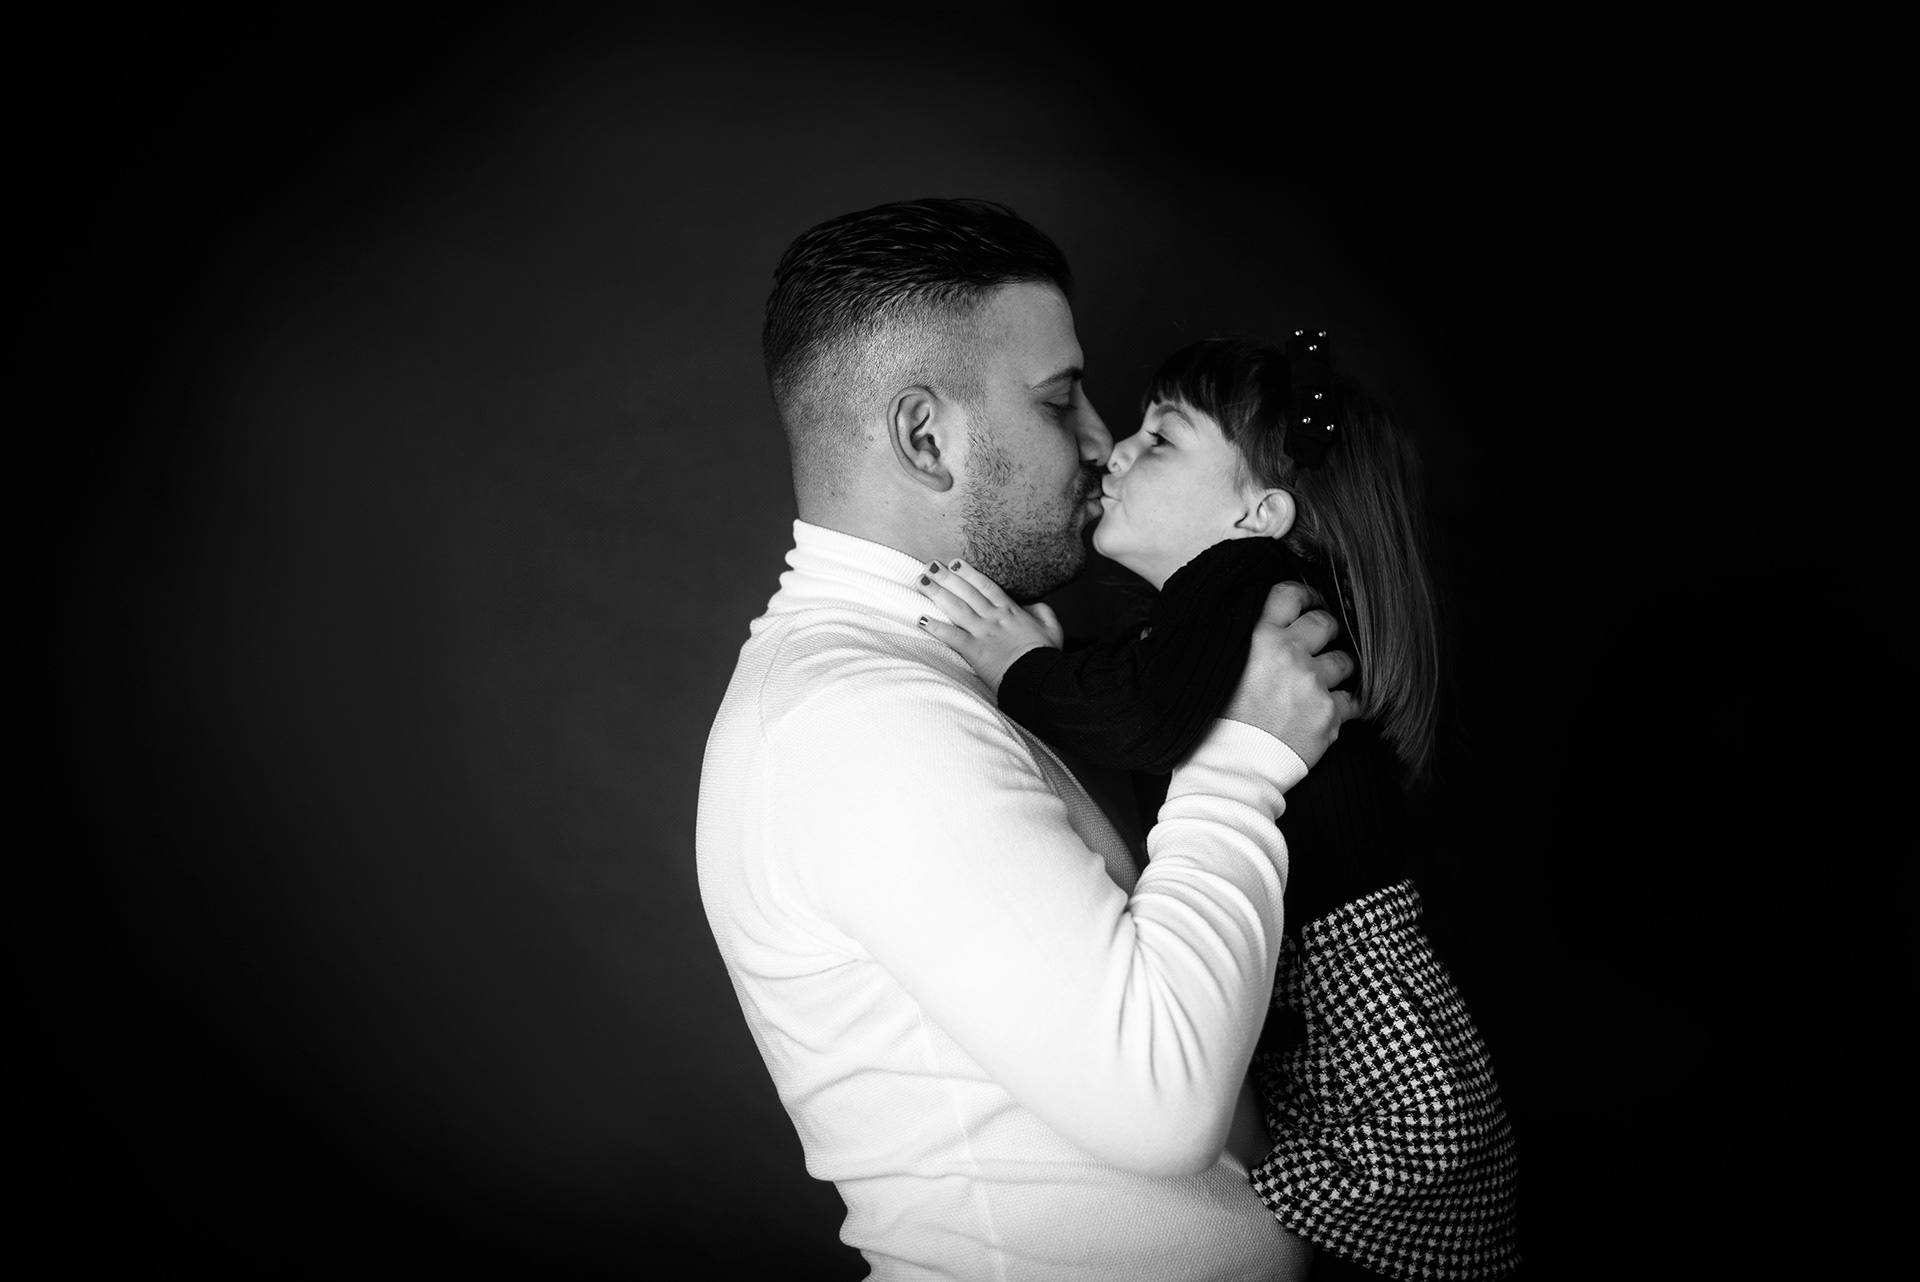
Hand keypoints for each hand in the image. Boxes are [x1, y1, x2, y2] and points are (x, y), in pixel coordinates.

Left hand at [913, 559, 1063, 691]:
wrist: (1040, 677)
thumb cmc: (1046, 655)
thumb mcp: (1051, 628)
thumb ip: (1041, 611)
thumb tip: (1029, 606)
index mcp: (1011, 611)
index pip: (986, 586)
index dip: (969, 573)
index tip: (954, 563)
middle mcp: (993, 618)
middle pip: (966, 592)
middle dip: (946, 577)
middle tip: (929, 565)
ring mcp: (982, 633)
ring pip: (956, 608)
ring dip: (936, 594)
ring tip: (920, 581)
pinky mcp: (974, 651)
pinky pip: (951, 637)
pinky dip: (935, 628)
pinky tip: (921, 619)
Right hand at [1220, 582, 1357, 766]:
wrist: (1227, 770)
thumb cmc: (1212, 723)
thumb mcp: (1212, 670)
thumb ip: (1233, 644)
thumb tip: (1236, 629)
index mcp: (1257, 637)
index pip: (1290, 595)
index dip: (1305, 595)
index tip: (1310, 602)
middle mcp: (1288, 654)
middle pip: (1325, 623)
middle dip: (1327, 630)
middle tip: (1323, 640)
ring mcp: (1312, 684)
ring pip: (1344, 661)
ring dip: (1338, 668)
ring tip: (1325, 680)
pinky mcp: (1329, 715)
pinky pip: (1354, 700)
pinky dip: (1348, 704)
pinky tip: (1336, 709)